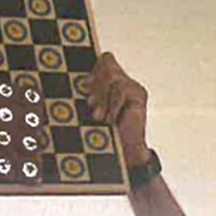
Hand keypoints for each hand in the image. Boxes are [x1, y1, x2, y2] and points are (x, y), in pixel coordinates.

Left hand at [85, 53, 149, 167]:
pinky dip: (112, 106)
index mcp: (106, 83)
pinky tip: (110, 119)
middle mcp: (120, 81)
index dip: (94, 70)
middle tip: (91, 106)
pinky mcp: (139, 95)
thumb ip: (85, 97)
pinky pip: (121, 90)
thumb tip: (76, 86)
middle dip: (96, 84)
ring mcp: (131, 87)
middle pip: (107, 62)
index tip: (85, 89)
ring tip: (98, 117)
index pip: (103, 60)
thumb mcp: (87, 113)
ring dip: (102, 98)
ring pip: (112, 76)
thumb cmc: (101, 137)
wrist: (122, 156)